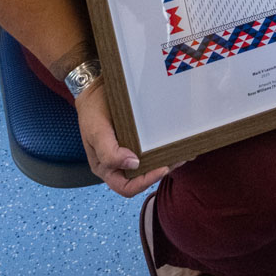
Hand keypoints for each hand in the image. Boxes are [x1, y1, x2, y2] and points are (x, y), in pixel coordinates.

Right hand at [75, 83, 168, 199]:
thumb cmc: (93, 111)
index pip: (126, 187)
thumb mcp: (96, 132)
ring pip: (150, 165)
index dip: (145, 182)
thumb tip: (133, 164)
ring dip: (167, 161)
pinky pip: (152, 150)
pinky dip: (165, 149)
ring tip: (182, 152)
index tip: (162, 168)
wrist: (96, 88)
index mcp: (106, 167)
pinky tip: (178, 143)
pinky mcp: (138, 140)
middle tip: (178, 158)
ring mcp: (129, 152)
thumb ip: (109, 153)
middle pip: (141, 178)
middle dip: (161, 171)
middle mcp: (118, 164)